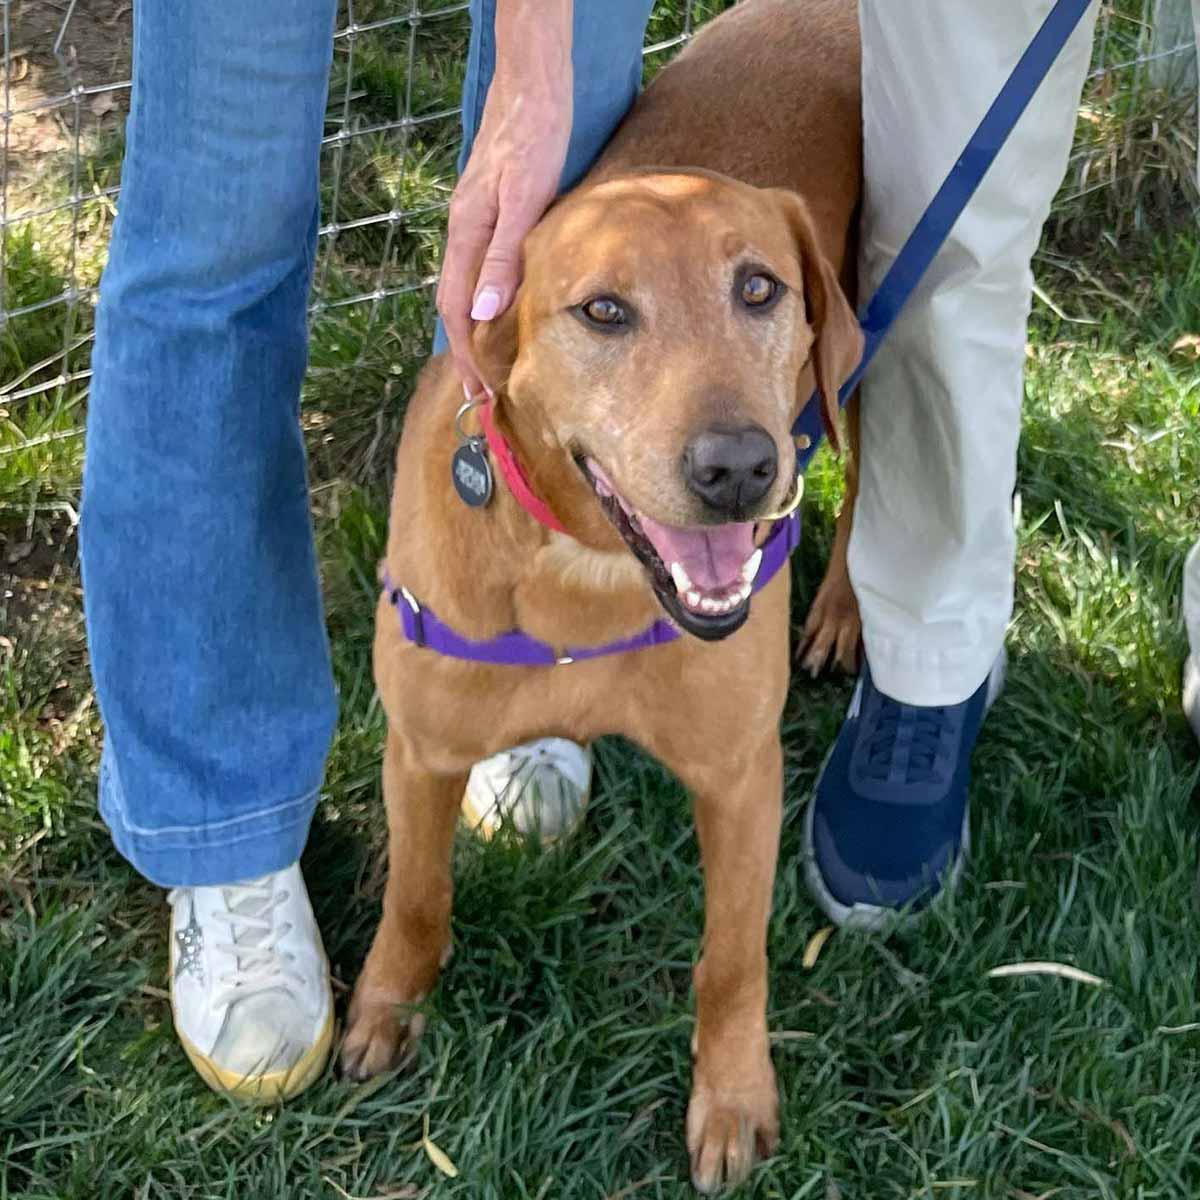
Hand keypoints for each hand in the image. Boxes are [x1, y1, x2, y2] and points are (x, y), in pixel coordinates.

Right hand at [437, 0, 572, 398]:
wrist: (534, 83)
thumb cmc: (535, 135)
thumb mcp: (524, 199)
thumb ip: (503, 257)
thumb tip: (483, 315)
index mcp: (468, 234)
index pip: (458, 311)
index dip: (468, 356)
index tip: (481, 393)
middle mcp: (464, 231)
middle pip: (456, 306)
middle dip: (468, 353)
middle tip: (484, 396)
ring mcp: (475, 221)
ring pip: (467, 289)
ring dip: (475, 332)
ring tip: (490, 366)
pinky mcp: (491, 212)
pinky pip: (480, 270)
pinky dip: (485, 302)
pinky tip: (501, 312)